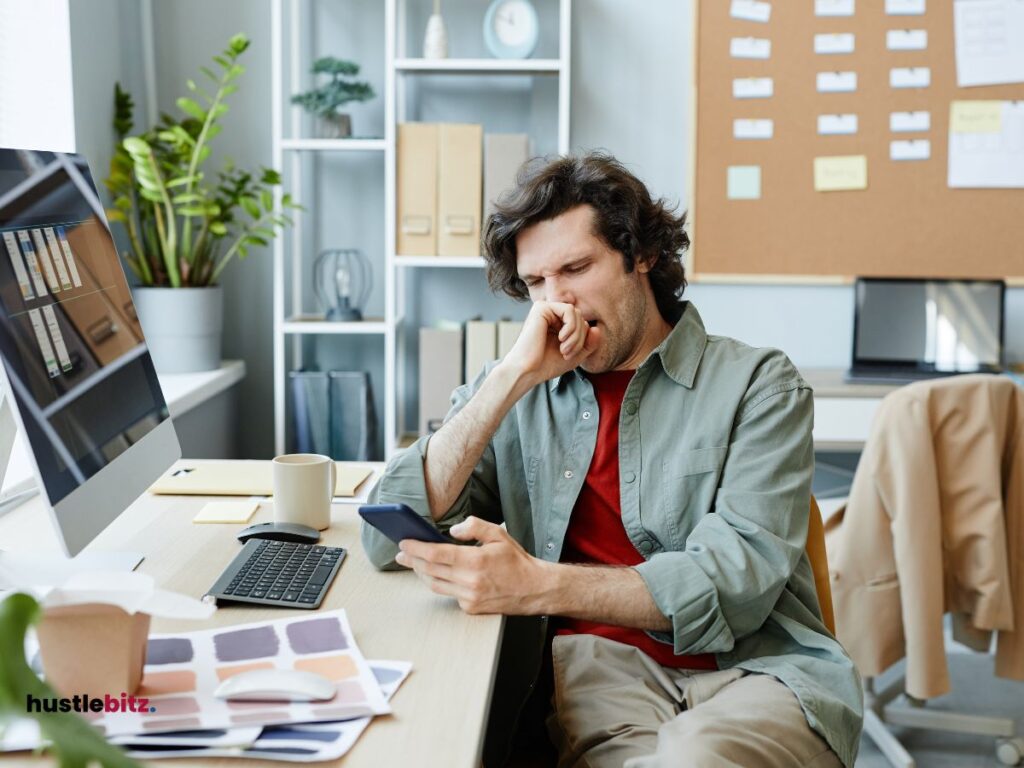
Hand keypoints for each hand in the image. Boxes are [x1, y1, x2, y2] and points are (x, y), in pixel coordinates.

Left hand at [394, 516, 552, 614]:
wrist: (534, 589)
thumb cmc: (516, 561)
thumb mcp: (499, 534)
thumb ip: (474, 527)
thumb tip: (452, 531)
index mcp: (475, 561)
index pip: (436, 554)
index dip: (416, 548)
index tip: (404, 542)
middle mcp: (470, 581)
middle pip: (430, 570)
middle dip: (413, 560)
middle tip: (401, 553)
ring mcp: (469, 598)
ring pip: (435, 584)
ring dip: (421, 573)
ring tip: (413, 562)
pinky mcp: (471, 608)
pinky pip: (448, 594)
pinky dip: (440, 583)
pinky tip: (436, 574)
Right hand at [499, 301, 600, 388]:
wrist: (527, 371)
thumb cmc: (546, 365)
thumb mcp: (575, 355)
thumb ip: (589, 344)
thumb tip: (597, 328)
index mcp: (556, 323)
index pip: (581, 323)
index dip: (583, 340)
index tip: (570, 356)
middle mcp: (550, 313)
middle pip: (580, 317)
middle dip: (580, 337)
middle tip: (567, 353)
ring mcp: (545, 309)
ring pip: (576, 313)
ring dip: (576, 334)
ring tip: (564, 349)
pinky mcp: (541, 308)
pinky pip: (569, 310)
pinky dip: (570, 327)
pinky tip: (561, 339)